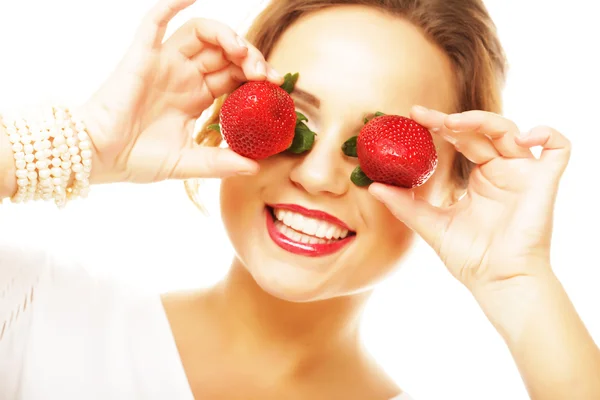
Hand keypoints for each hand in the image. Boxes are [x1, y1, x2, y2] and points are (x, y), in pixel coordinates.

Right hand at [80, 0, 281, 183]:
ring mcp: (163, 63)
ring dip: (227, 36)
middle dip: (249, 57)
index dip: (255, 74)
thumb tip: (255, 167)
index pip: (233, 75)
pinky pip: (156, 21)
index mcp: (194, 97)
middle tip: (264, 72)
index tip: (275, 84)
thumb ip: (220, 163)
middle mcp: (182, 76)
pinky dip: (173, 4)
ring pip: (201, 34)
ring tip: (242, 53)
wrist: (100, 157)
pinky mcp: (142, 55)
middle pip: (223, 52)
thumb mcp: (188, 163)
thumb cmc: (137, 159)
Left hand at [369, 106, 570, 292]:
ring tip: (452, 124)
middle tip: (422, 116)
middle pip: (481, 130)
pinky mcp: (545, 182)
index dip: (439, 125)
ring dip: (483, 120)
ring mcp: (524, 174)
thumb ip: (405, 205)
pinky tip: (524, 137)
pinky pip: (558, 149)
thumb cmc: (469, 257)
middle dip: (452, 119)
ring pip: (511, 131)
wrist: (496, 282)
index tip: (413, 116)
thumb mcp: (430, 225)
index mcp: (479, 177)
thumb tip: (372, 186)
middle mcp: (502, 170)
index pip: (461, 139)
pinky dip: (548, 134)